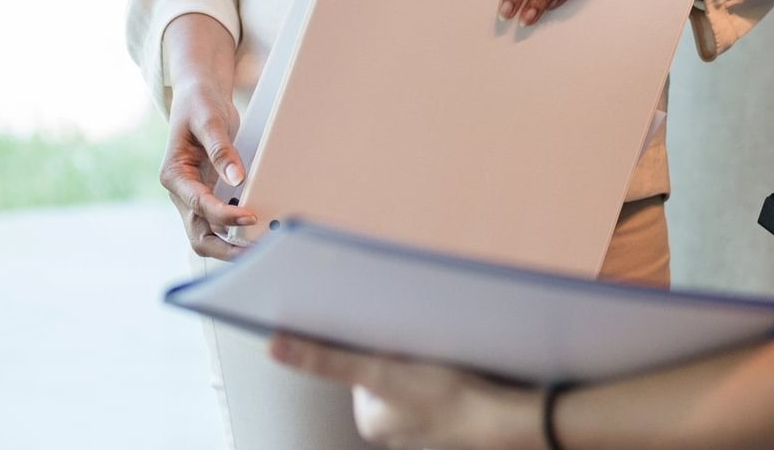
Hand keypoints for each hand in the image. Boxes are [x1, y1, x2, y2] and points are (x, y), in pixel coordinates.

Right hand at [161, 78, 256, 259]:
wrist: (198, 96)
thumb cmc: (199, 105)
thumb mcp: (209, 120)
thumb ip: (221, 150)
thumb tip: (237, 178)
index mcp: (174, 175)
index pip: (200, 205)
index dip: (225, 214)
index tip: (250, 216)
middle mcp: (181, 192)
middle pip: (199, 234)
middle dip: (225, 248)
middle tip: (256, 252)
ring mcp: (194, 197)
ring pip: (207, 234)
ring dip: (231, 245)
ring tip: (260, 248)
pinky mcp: (208, 195)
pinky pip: (218, 221)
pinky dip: (234, 230)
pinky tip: (256, 232)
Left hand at [269, 335, 540, 448]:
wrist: (499, 415)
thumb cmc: (441, 395)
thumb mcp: (378, 372)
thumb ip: (326, 360)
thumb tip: (275, 348)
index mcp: (371, 421)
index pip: (360, 365)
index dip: (377, 347)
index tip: (395, 344)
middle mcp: (392, 429)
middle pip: (386, 370)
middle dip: (400, 354)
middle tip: (421, 349)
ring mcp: (423, 425)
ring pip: (413, 377)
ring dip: (423, 362)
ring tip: (440, 359)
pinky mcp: (449, 417)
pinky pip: (438, 388)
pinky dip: (444, 375)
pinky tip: (456, 371)